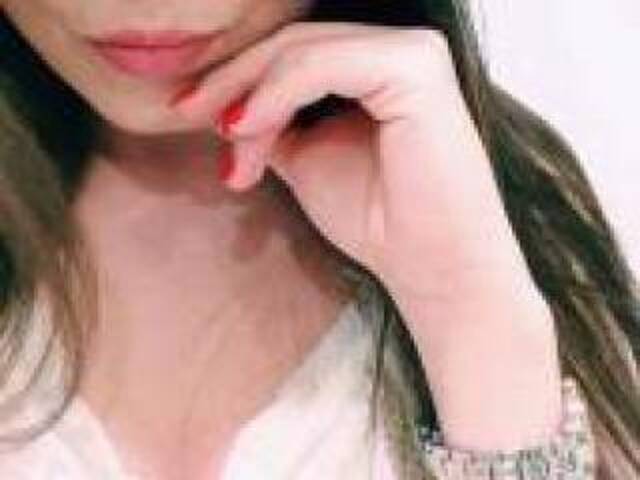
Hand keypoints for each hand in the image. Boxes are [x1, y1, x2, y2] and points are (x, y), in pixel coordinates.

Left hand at [172, 21, 564, 449]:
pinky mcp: (418, 68)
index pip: (293, 52)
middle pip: (292, 43)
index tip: (190, 111)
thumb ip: (275, 123)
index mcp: (379, 67)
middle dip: (232, 79)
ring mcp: (414, 53)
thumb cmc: (376, 220)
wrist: (430, 269)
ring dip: (251, 94)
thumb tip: (226, 106)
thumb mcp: (307, 159)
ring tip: (225, 138)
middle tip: (185, 112)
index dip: (237, 75)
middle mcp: (401, 49)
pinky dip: (277, 94)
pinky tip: (244, 126)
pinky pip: (324, 65)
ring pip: (302, 51)